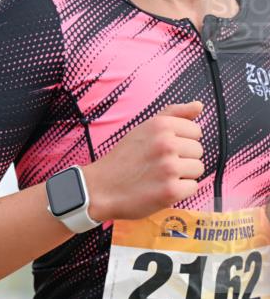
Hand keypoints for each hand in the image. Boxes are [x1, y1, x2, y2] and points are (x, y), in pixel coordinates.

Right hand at [82, 101, 204, 220]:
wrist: (99, 189)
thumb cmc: (122, 160)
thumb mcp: (143, 129)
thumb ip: (173, 115)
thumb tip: (199, 106)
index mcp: (161, 126)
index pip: (195, 132)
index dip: (181, 142)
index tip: (162, 151)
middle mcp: (166, 144)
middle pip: (198, 151)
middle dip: (182, 159)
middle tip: (157, 166)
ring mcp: (169, 168)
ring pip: (197, 169)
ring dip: (182, 176)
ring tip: (159, 178)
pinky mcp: (170, 191)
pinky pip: (192, 188)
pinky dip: (179, 192)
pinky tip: (160, 190)